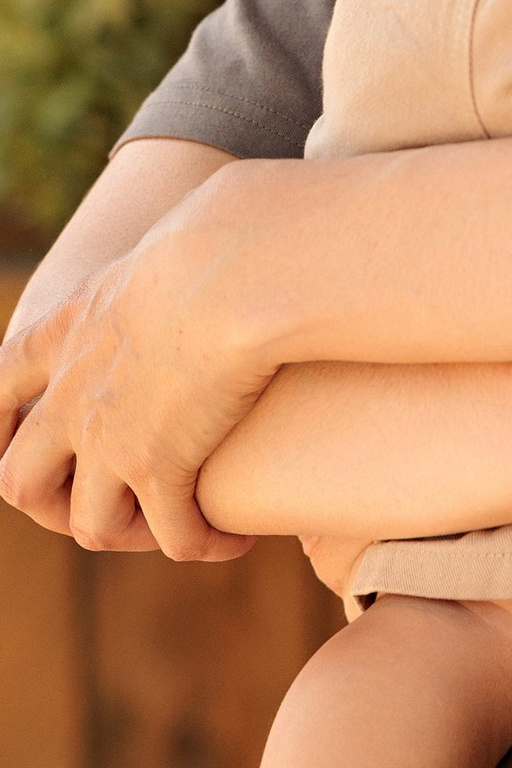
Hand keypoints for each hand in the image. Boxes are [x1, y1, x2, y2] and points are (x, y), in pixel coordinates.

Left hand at [0, 215, 268, 561]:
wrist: (233, 266)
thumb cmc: (222, 235)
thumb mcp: (165, 243)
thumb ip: (164, 260)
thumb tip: (214, 222)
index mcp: (64, 332)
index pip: (0, 390)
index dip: (2, 430)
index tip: (38, 444)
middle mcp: (70, 394)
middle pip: (20, 479)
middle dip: (55, 504)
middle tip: (113, 501)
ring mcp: (107, 437)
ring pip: (89, 524)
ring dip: (130, 535)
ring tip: (176, 526)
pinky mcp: (158, 465)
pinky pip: (171, 535)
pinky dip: (199, 545)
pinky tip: (233, 539)